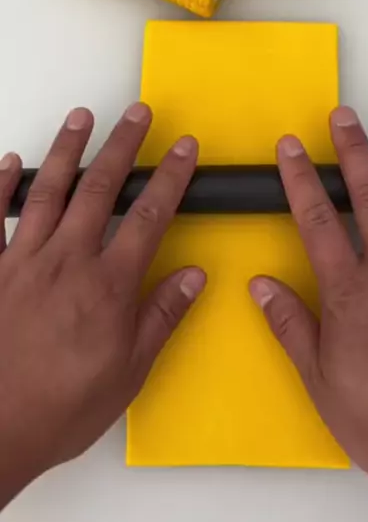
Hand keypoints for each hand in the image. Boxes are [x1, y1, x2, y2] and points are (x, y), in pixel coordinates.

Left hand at [0, 104, 204, 508]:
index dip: (170, 178)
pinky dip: (0, 185)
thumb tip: (194, 277)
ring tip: (81, 117)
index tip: (184, 149)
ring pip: (48, 190)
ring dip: (67, 149)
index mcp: (106, 286)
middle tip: (137, 113)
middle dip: (123, 145)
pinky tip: (10, 161)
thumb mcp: (129, 372)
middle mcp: (65, 261)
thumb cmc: (60, 407)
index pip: (148, 216)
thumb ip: (161, 316)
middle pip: (100, 188)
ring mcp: (21, 261)